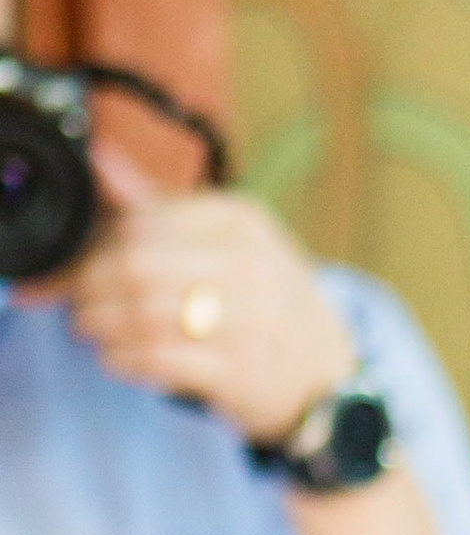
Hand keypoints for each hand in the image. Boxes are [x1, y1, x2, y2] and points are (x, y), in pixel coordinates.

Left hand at [63, 154, 356, 442]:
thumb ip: (160, 206)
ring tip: (89, 331)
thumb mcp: (229, 243)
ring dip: (101, 325)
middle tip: (75, 303)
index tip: (78, 267)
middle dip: (90, 287)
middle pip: (136, 267)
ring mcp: (250, 320)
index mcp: (242, 221)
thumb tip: (97, 158)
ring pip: (143, 313)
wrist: (329, 376)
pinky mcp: (240, 372)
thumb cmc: (265, 304)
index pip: (142, 223)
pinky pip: (159, 359)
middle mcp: (251, 265)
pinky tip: (116, 359)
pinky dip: (124, 359)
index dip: (95, 247)